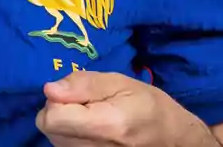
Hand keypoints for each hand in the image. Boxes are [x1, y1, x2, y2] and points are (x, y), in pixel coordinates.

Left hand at [36, 71, 216, 146]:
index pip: (51, 118)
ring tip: (91, 117)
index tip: (76, 93)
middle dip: (59, 111)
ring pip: (55, 140)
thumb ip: (83, 84)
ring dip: (65, 125)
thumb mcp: (120, 83)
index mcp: (106, 125)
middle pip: (50, 129)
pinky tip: (92, 131)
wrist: (174, 140)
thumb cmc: (150, 106)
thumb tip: (49, 90)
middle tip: (86, 104)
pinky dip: (72, 137)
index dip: (57, 100)